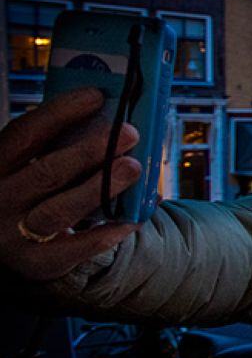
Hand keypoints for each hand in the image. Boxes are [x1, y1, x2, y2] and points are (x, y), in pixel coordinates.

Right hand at [0, 88, 143, 280]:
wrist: (8, 245)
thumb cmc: (28, 195)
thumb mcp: (25, 168)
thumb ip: (54, 149)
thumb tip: (111, 122)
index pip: (25, 134)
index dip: (60, 113)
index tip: (96, 96)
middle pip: (47, 172)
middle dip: (91, 151)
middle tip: (130, 132)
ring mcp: (14, 234)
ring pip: (61, 209)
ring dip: (101, 187)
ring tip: (134, 167)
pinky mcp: (37, 262)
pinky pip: (77, 248)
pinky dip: (107, 232)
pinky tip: (133, 218)